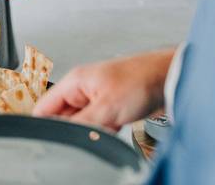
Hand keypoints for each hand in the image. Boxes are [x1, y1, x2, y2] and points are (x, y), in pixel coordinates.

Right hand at [31, 49, 173, 131]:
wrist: (170, 78)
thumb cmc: (141, 79)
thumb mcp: (106, 106)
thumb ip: (81, 123)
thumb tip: (63, 135)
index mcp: (75, 81)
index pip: (45, 105)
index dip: (44, 123)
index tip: (50, 137)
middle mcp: (83, 89)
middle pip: (63, 116)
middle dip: (72, 128)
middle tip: (86, 132)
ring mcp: (97, 98)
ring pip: (82, 123)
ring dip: (91, 130)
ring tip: (107, 125)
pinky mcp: (111, 107)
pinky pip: (99, 125)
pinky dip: (105, 131)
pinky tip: (115, 128)